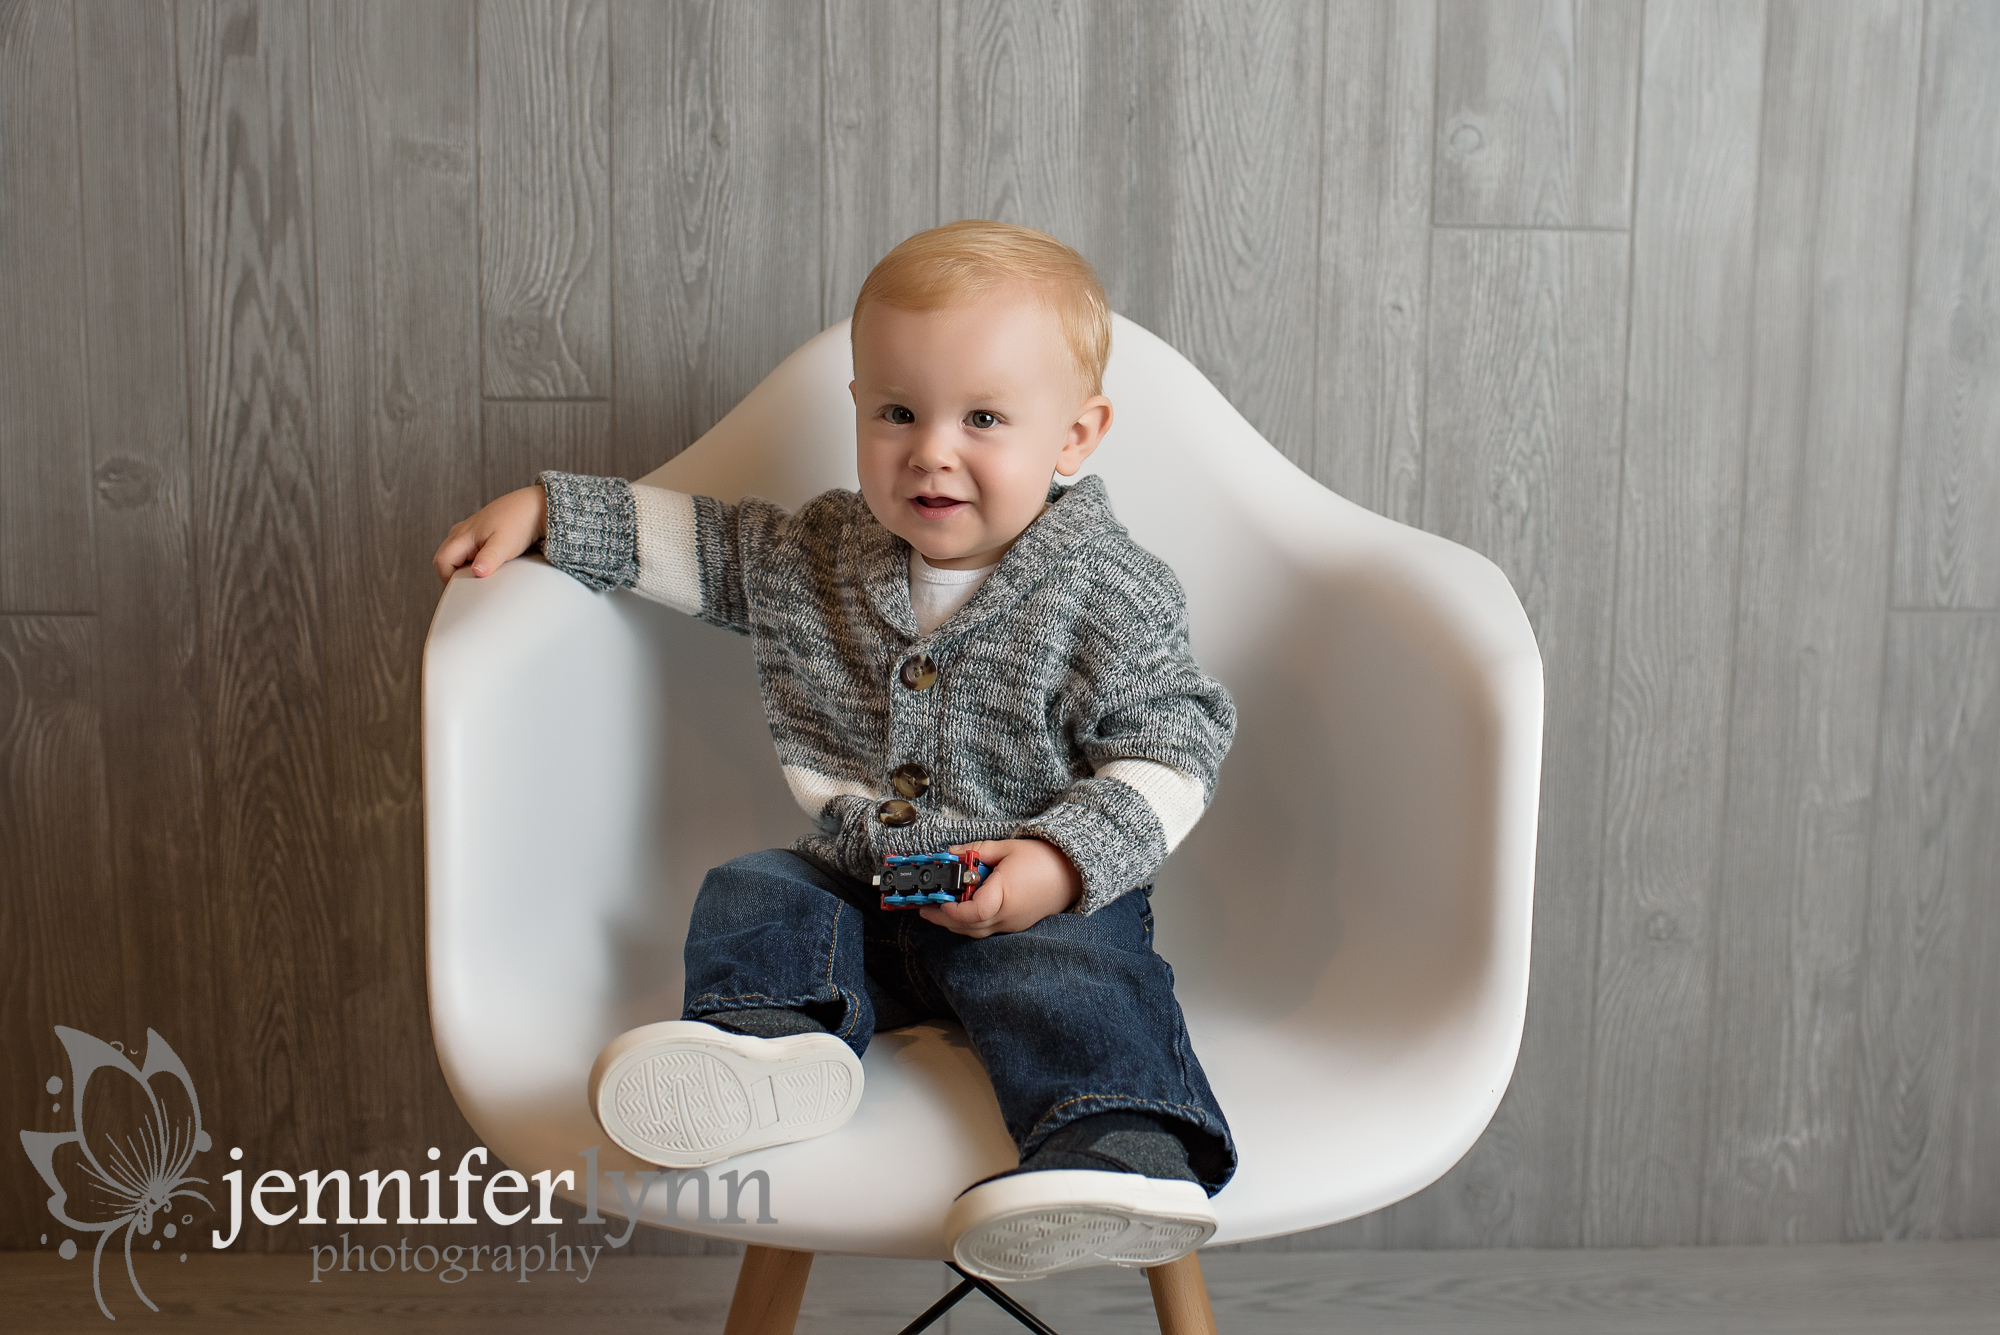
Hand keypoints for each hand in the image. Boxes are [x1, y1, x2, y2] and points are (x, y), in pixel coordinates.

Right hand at [432, 485, 547, 583]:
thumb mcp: (504, 544)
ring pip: (457, 556)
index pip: (442, 562)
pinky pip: (468, 552)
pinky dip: (475, 562)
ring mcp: (469, 533)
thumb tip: (477, 572)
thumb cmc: (519, 522)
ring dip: (466, 568)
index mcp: (462, 534)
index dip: (449, 578)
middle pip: (445, 560)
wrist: (535, 507)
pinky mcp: (479, 535)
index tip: (466, 588)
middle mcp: (461, 532)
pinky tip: (492, 565)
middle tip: (476, 584)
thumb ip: (489, 558)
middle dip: (456, 574)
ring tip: (487, 573)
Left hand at [918, 839, 1081, 937]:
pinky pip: (987, 930)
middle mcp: (1008, 916)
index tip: (938, 901)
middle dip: (943, 919)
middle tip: (924, 908)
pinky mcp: (1015, 926)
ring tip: (937, 910)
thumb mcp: (1006, 848)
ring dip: (954, 923)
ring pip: (976, 932)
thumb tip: (951, 854)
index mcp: (1006, 895)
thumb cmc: (1043, 859)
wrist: (1072, 873)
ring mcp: (1012, 924)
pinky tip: (961, 912)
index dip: (952, 910)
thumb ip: (976, 851)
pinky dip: (970, 924)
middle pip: (968, 926)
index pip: (974, 913)